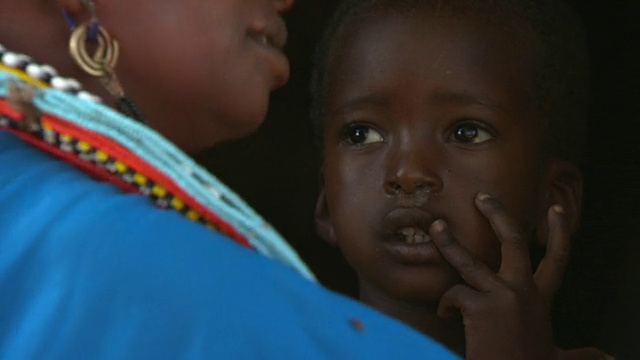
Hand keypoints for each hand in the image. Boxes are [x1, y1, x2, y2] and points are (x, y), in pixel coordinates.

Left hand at [430, 193, 568, 359]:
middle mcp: (522, 292)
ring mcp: (500, 297)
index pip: (557, 259)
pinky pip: (453, 294)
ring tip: (436, 227)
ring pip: (468, 260)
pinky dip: (445, 304)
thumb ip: (581, 352)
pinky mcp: (478, 307)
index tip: (554, 208)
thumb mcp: (558, 354)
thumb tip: (609, 357)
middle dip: (497, 214)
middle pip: (513, 241)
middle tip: (481, 197)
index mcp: (540, 299)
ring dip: (448, 243)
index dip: (558, 232)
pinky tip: (445, 315)